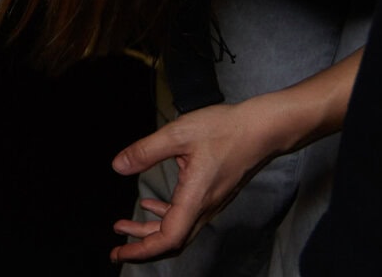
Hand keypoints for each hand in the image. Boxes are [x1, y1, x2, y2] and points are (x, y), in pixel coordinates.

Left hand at [106, 98, 286, 262]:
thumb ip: (146, 151)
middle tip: (117, 248)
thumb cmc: (226, 130)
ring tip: (126, 226)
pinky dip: (165, 215)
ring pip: (178, 228)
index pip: (169, 238)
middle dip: (142, 247)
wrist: (264, 129)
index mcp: (196, 198)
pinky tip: (151, 205)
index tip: (120, 252)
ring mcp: (211, 202)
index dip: (142, 250)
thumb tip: (118, 166)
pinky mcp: (213, 194)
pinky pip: (186, 215)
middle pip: (172, 240)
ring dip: (151, 231)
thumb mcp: (178, 134)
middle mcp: (205, 207)